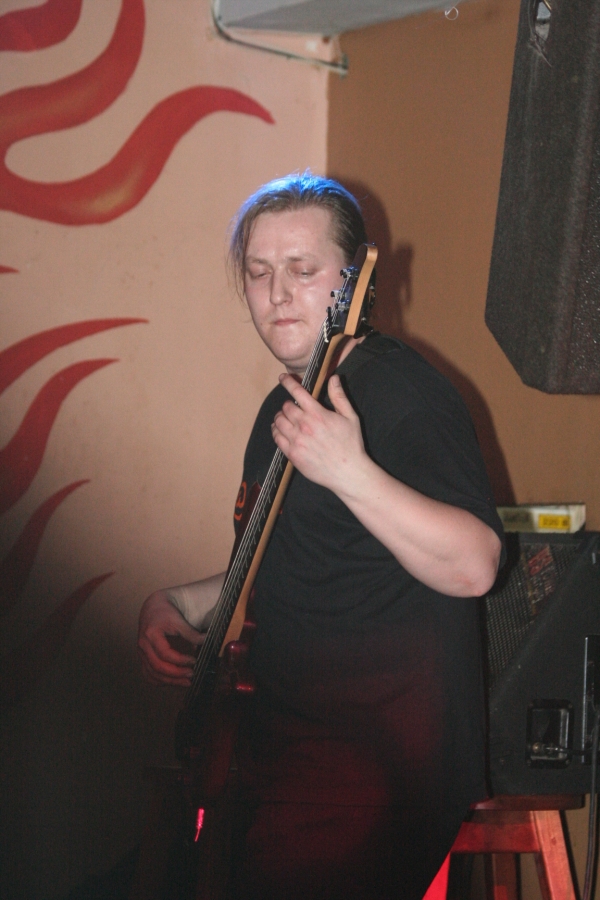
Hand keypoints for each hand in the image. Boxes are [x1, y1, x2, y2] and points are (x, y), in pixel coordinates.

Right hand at [138, 590, 201, 686]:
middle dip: (176, 674)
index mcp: (151, 635)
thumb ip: (191, 633)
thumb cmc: (165, 613)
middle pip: (157, 666)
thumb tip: (206, 641)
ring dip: (169, 681)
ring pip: (152, 674)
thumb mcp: (178, 620)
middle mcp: (143, 646)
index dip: (180, 660)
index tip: (194, 661)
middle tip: (192, 675)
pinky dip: (159, 681)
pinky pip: (147, 674)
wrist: (153, 608)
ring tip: (186, 683)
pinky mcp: (143, 658)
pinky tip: (172, 682)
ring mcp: (141, 653)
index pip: (165, 654)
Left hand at [272, 373, 366, 494]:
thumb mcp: (350, 417)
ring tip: (286, 419)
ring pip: (278, 421)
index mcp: (318, 414)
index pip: (297, 392)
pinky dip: (276, 431)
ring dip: (280, 417)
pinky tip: (281, 431)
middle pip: (285, 407)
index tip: (283, 378)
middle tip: (293, 408)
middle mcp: (304, 426)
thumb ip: (339, 397)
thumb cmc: (351, 444)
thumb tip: (333, 378)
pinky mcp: (292, 454)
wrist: (348, 472)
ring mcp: (296, 441)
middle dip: (288, 405)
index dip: (288, 382)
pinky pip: (277, 438)